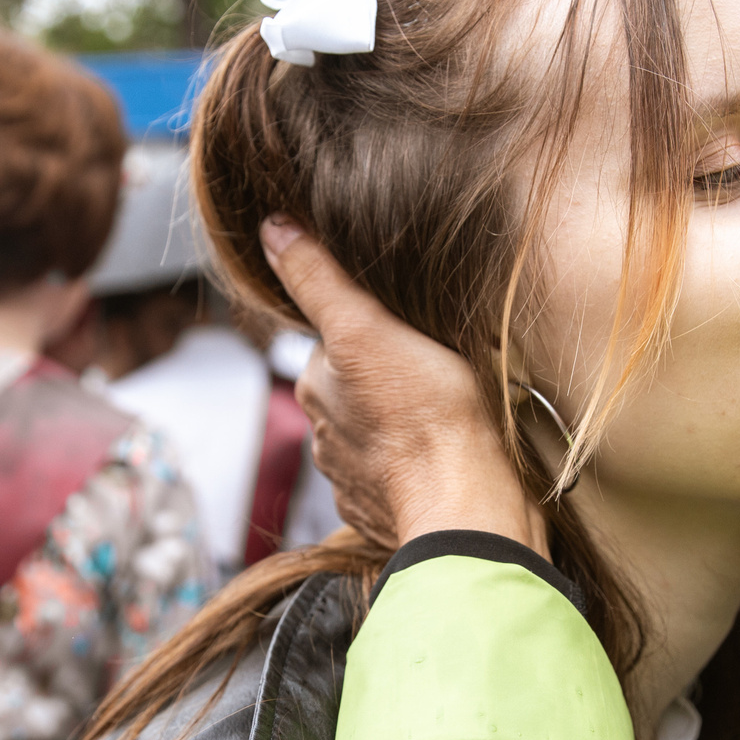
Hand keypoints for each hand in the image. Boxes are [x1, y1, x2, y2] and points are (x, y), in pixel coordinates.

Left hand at [263, 217, 549, 556]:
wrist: (469, 507)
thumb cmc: (427, 416)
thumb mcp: (367, 328)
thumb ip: (318, 279)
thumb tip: (270, 228)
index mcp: (316, 387)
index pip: (338, 338)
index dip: (375, 326)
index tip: (411, 328)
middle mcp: (325, 436)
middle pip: (356, 386)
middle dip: (387, 375)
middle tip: (434, 367)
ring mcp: (355, 480)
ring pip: (376, 434)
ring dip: (401, 422)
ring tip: (444, 412)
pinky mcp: (386, 512)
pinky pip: (397, 477)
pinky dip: (414, 464)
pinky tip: (442, 456)